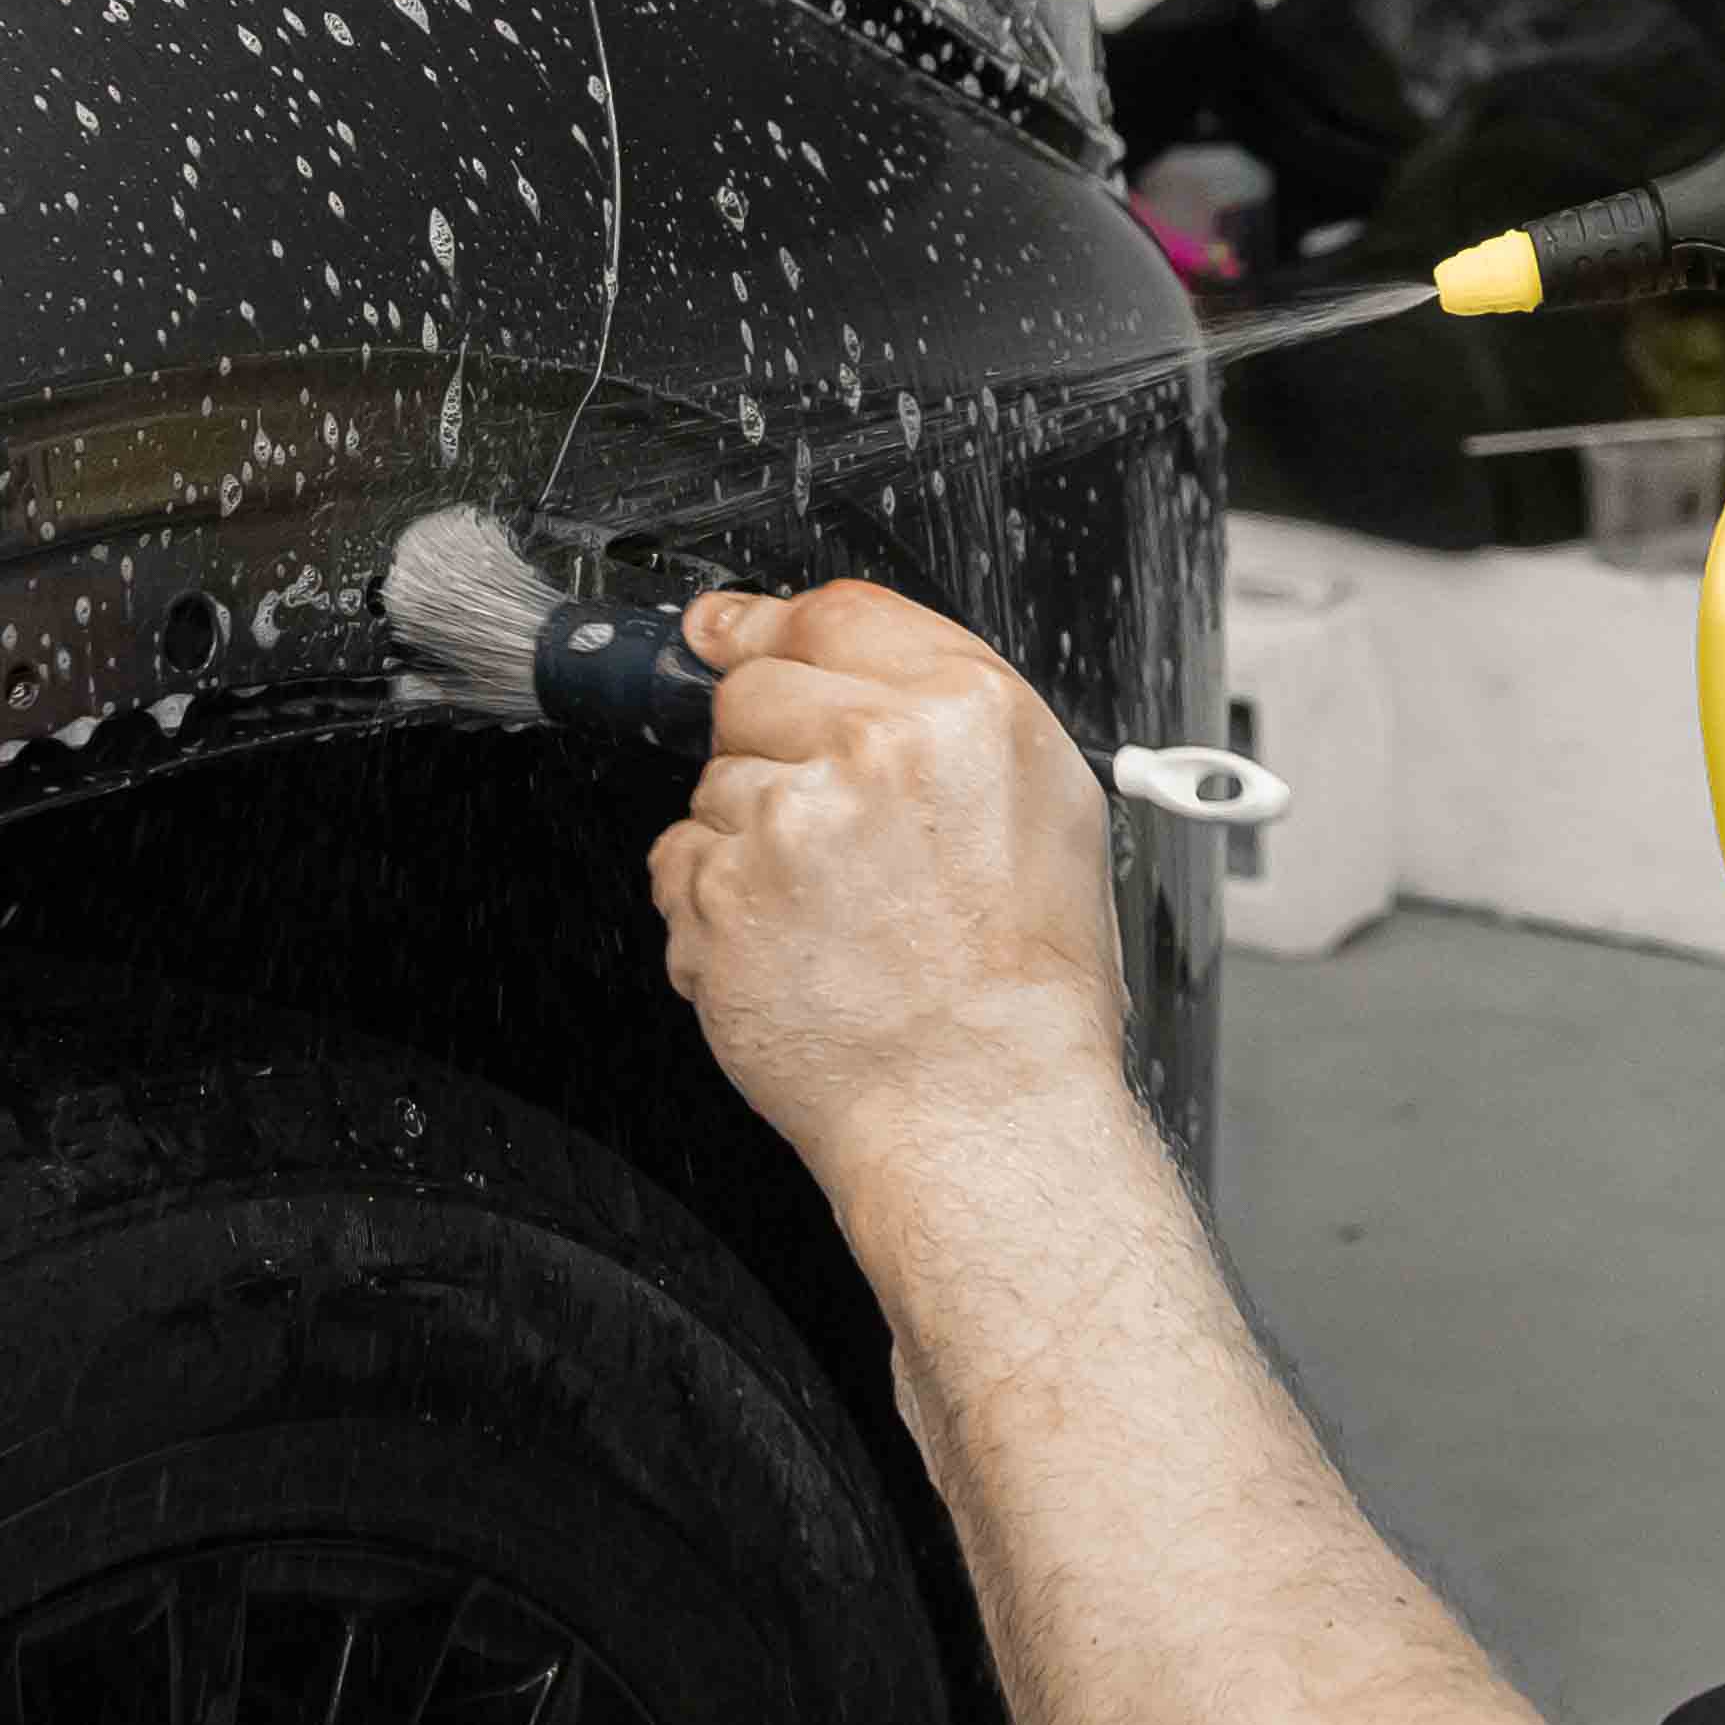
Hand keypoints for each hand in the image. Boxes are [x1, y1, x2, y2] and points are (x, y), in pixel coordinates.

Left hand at [646, 580, 1134, 1206]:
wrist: (985, 1111)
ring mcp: (792, 821)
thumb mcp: (1046, 808)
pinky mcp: (724, 895)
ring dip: (746, 840)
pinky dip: (712, 909)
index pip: (830, 613)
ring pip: (714, 784)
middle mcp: (878, 749)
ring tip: (828, 916)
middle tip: (830, 837)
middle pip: (753, 689)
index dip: (769, 626)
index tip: (729, 632)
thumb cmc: (1026, 987)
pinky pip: (679, 865)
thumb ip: (945, 711)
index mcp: (967, 712)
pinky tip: (787, 951)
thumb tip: (839, 656)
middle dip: (770, 750)